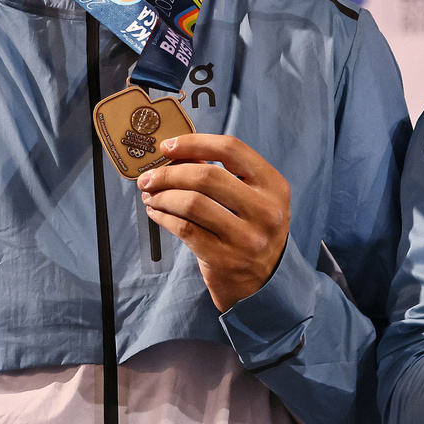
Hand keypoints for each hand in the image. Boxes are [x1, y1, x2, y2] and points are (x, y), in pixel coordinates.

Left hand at [136, 134, 291, 311]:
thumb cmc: (253, 230)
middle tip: (149, 177)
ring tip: (151, 195)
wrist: (265, 281)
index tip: (168, 146)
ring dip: (162, 196)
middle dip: (169, 173)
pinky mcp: (225, 258)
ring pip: (191, 203)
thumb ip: (228, 176)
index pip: (232, 150)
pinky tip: (157, 213)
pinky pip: (184, 229)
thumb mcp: (256, 199)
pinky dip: (163, 217)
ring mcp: (246, 237)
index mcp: (274, 186)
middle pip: (207, 177)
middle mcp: (265, 210)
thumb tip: (178, 156)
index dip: (195, 143)